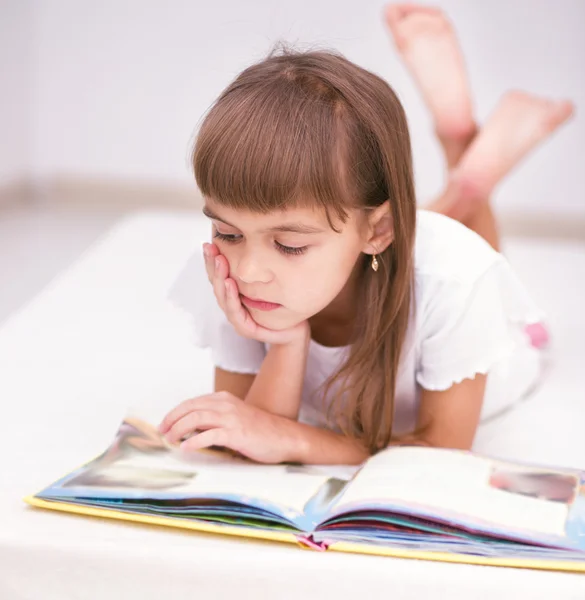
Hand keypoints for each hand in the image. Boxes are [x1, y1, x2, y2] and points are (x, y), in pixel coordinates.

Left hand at [158, 391, 295, 463]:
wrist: (285, 437)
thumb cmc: (259, 431)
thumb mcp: (234, 418)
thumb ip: (216, 419)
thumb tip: (191, 428)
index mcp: (224, 399)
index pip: (192, 402)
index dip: (175, 413)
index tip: (165, 424)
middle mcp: (226, 405)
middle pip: (190, 407)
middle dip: (172, 419)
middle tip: (162, 432)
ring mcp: (232, 418)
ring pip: (196, 418)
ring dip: (179, 428)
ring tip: (170, 439)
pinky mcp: (237, 434)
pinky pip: (210, 435)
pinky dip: (194, 441)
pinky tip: (186, 448)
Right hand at [203, 242, 308, 344]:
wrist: (294, 330)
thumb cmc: (282, 306)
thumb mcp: (270, 282)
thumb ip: (261, 266)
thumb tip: (254, 237)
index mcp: (234, 294)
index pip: (218, 275)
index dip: (212, 260)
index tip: (210, 242)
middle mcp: (232, 305)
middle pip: (216, 284)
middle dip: (212, 265)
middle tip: (210, 247)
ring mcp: (237, 318)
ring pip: (222, 296)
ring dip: (220, 277)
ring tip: (220, 261)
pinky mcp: (245, 329)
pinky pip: (235, 311)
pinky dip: (230, 296)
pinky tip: (229, 283)